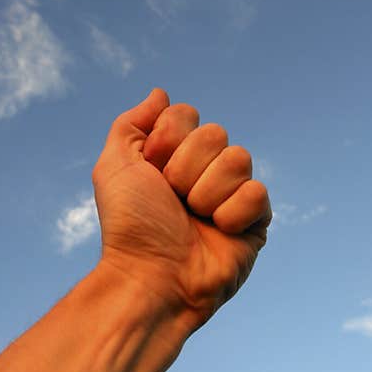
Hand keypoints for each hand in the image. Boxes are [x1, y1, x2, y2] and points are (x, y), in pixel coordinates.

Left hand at [92, 88, 271, 330]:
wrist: (152, 277)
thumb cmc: (131, 227)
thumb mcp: (114, 167)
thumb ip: (131, 124)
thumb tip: (161, 94)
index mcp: (173, 156)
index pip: (186, 115)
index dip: (166, 142)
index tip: (151, 174)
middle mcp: (205, 171)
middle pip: (215, 133)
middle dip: (185, 169)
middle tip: (173, 201)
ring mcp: (232, 195)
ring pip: (239, 159)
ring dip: (207, 192)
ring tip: (194, 220)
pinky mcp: (256, 221)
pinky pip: (257, 193)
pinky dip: (232, 214)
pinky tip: (218, 234)